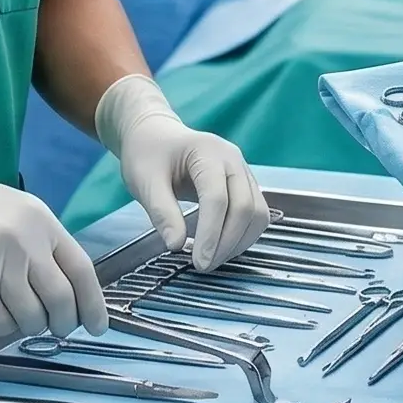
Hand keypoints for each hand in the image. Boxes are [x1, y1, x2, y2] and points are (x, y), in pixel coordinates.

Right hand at [0, 133, 105, 337]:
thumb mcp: (14, 212)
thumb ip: (41, 244)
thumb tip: (69, 291)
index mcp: (41, 221)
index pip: (82, 270)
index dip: (94, 304)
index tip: (98, 326)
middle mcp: (23, 241)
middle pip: (61, 300)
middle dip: (63, 323)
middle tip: (57, 328)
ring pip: (30, 317)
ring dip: (29, 326)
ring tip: (17, 316)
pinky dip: (1, 325)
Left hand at [98, 76, 270, 268]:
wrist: (156, 136)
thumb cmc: (148, 155)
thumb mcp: (144, 181)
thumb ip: (161, 212)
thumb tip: (176, 245)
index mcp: (208, 152)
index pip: (218, 198)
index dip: (211, 234)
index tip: (198, 262)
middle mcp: (233, 160)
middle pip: (245, 207)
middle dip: (227, 242)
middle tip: (203, 266)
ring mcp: (242, 171)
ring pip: (257, 213)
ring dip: (239, 242)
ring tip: (212, 259)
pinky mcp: (245, 184)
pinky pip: (255, 213)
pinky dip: (243, 235)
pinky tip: (222, 247)